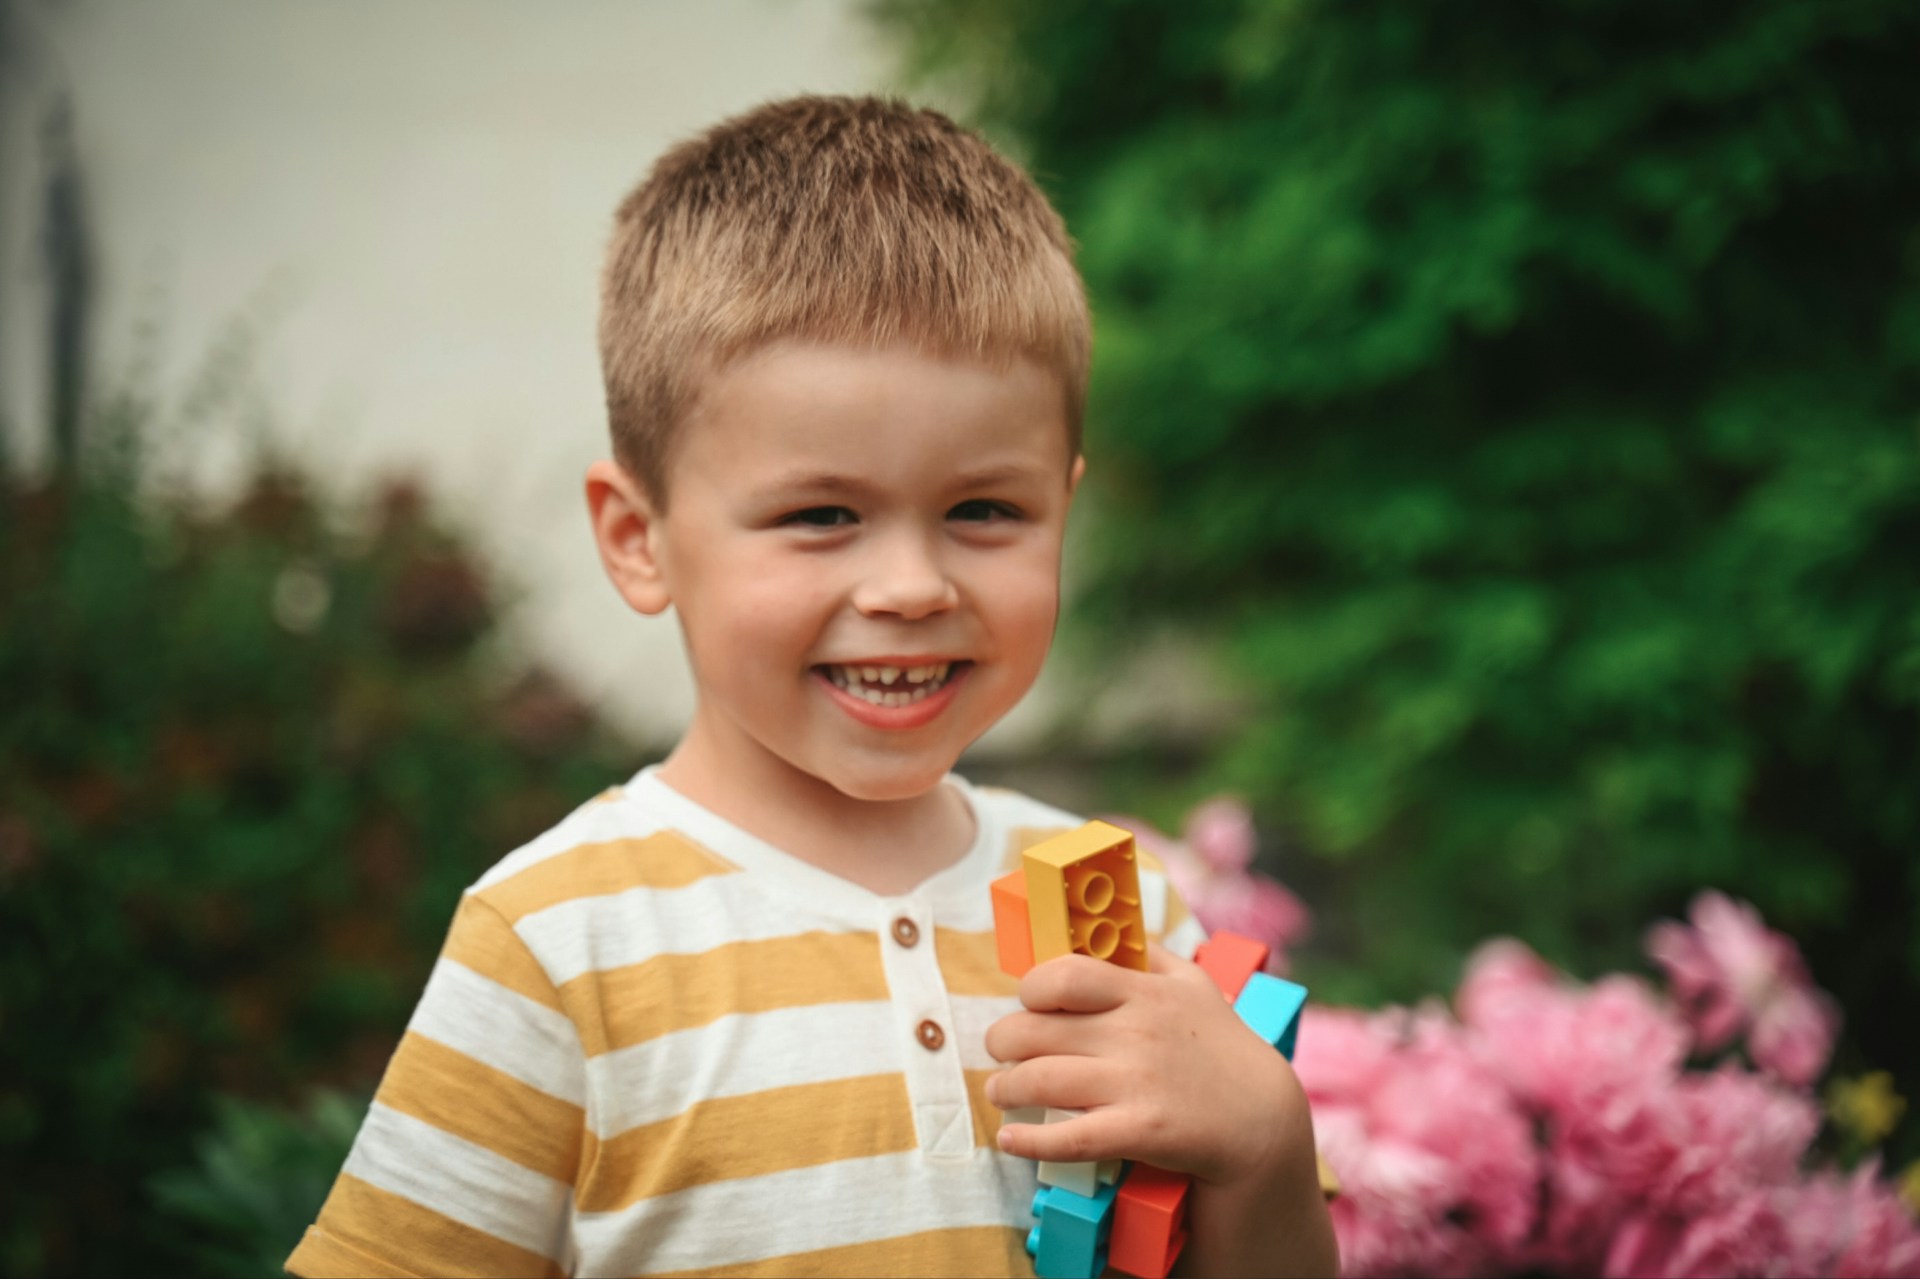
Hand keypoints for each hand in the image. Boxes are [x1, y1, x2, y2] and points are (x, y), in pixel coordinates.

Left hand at [983, 942, 1310, 1187]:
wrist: (1265, 1122)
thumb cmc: (1224, 1049)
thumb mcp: (1194, 985)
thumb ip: (1149, 956)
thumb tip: (1106, 930)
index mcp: (1143, 992)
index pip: (1063, 974)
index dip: (1030, 989)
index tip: (1026, 1004)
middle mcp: (1136, 1032)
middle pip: (1036, 1030)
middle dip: (1003, 1041)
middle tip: (1000, 1051)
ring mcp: (1137, 1082)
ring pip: (1041, 1081)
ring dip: (1006, 1088)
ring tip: (1001, 1091)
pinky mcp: (1141, 1131)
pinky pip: (1069, 1137)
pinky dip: (1030, 1140)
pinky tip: (1012, 1138)